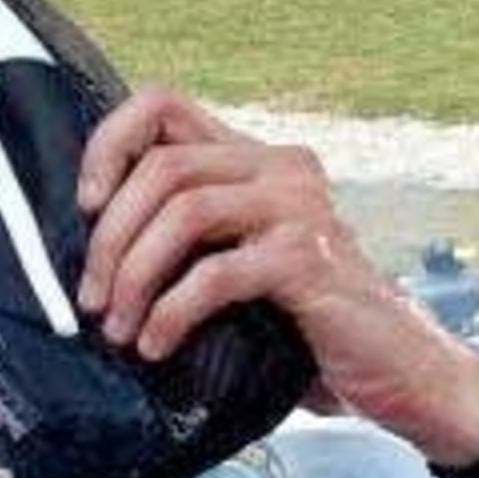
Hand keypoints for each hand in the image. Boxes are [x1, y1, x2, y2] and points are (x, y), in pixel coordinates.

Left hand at [74, 87, 478, 467]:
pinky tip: (156, 345)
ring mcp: (300, 208)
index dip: (110, 144)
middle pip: (163, 167)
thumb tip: (86, 253)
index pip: (164, 105)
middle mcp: (280, 167)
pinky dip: (172, 312)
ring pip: (184, 212)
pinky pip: (216, 274)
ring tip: (117, 329)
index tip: (84, 205)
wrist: (394, 372)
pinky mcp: (310, 259)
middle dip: (110, 238)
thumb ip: (181, 239)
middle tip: (92, 301)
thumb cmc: (299, 325)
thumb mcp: (232, 266)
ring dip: (134, 276)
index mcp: (253, 159)